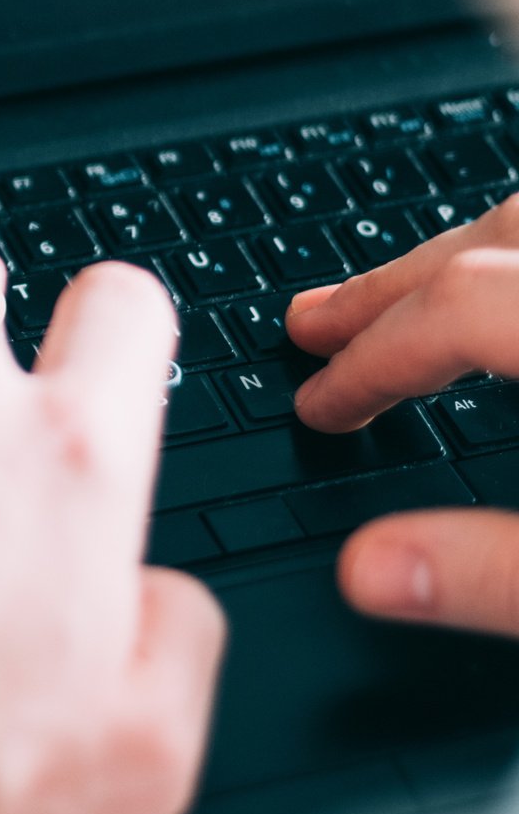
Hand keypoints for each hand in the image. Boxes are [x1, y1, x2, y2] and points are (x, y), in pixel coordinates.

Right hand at [288, 196, 518, 636]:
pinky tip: (515, 295)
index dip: (374, 360)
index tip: (324, 405)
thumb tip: (371, 571)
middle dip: (392, 284)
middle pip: (497, 238)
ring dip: (464, 254)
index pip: (458, 310)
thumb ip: (497, 575)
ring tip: (404, 290)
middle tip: (315, 320)